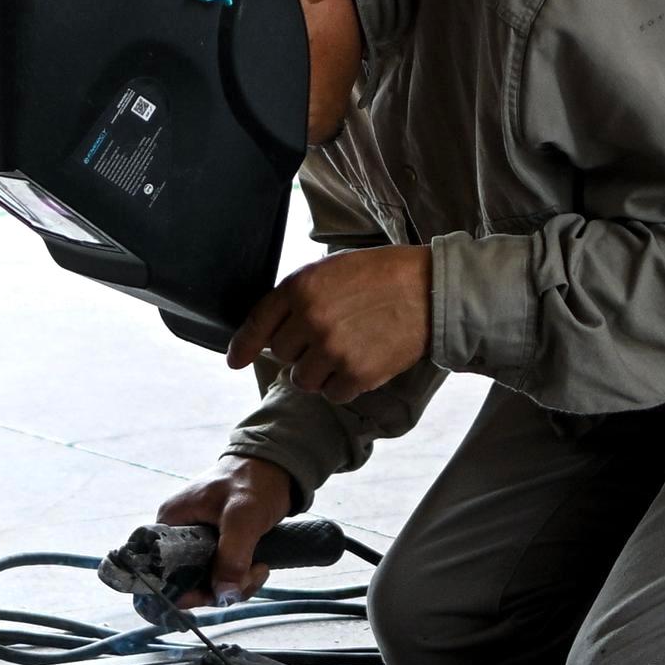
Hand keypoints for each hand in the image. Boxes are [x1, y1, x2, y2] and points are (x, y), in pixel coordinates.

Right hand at [156, 457, 300, 604]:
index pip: (161, 570)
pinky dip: (242, 577)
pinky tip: (260, 565)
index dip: (183, 590)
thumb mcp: (242, 518)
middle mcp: (179, 534)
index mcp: (171, 522)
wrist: (277, 466)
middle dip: (220, 588)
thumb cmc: (254, 481)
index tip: (211, 594)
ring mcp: (199, 541)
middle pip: (188, 581)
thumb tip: (224, 596)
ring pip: (209, 581)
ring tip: (260, 567)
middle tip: (249, 577)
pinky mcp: (218, 546)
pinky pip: (223, 574)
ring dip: (237, 584)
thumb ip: (231, 557)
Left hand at [228, 245, 431, 409]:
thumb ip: (297, 297)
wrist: (429, 289)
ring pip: (304, 381)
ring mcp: (333, 350)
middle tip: (330, 336)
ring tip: (346, 351)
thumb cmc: (379, 275)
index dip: (243, 346)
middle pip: (284, 356)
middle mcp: (310, 320)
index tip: (236, 361)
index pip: (257, 325)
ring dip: (320, 373)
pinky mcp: (356, 374)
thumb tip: (271, 332)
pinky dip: (344, 385)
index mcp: (299, 288)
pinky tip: (363, 362)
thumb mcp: (329, 270)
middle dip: (301, 351)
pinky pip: (333, 394)